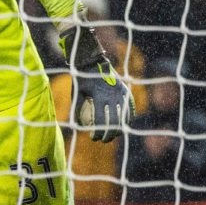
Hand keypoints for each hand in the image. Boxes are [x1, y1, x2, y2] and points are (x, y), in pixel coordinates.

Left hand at [60, 24, 133, 142]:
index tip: (93, 138)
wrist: (93, 63)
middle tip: (103, 141)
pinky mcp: (125, 91)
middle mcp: (112, 96)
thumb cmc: (81, 81)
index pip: (99, 121)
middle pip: (113, 122)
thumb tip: (77, 126)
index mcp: (99, 97)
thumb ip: (77, 110)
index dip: (97, 132)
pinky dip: (127, 117)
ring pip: (123, 116)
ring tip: (113, 135)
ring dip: (119, 128)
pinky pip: (129, 107)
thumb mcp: (76, 95)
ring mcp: (120, 93)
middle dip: (109, 134)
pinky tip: (123, 125)